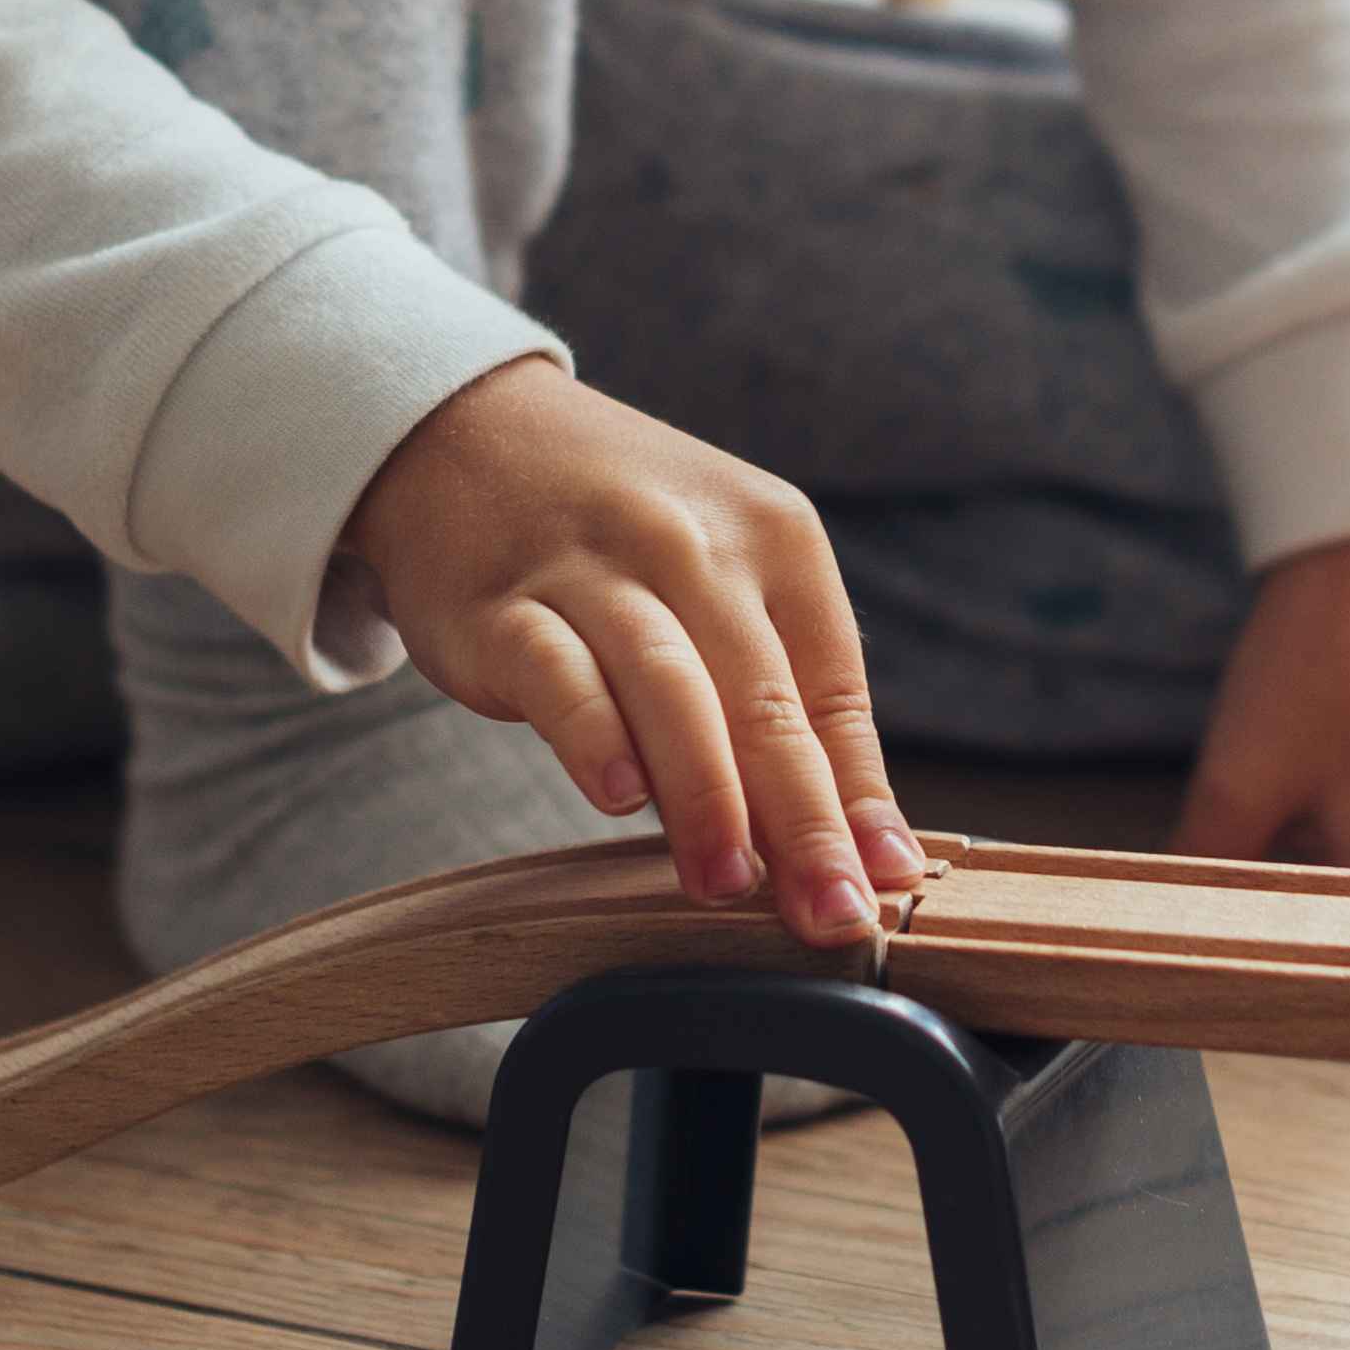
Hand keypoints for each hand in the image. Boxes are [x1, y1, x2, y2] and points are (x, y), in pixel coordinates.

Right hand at [348, 359, 923, 947]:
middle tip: (829, 915)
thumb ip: (789, 701)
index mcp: (778, 539)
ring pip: (671, 686)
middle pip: (766, 699)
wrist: (468, 433)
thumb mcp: (728, 580)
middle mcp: (696, 544)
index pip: (833, 691)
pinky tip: (620, 799)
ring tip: (727, 885)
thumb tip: (871, 848)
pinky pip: (559, 674)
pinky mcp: (504, 605)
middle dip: (805, 820)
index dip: (858, 799)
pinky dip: (594, 735)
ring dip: (707, 794)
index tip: (881, 888)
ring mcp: (596, 569)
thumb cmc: (623, 535)